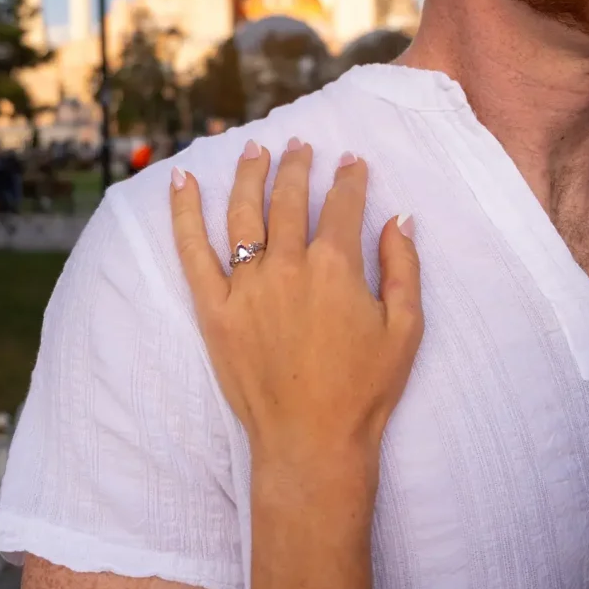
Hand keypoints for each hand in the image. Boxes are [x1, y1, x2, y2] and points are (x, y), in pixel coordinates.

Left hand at [170, 138, 423, 478]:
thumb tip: (399, 217)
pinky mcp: (214, 310)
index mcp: (335, 267)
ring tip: (254, 149)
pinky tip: (181, 181)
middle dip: (297, 166)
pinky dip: (184, 213)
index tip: (351, 161)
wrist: (311, 442)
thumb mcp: (406, 328)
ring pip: (243, 213)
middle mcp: (287, 266)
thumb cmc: (364, 390)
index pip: (342, 204)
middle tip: (300, 145)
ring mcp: (246, 286)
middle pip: (289, 199)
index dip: (349, 178)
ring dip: (250, 175)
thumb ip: (403, 266)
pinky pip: (192, 252)